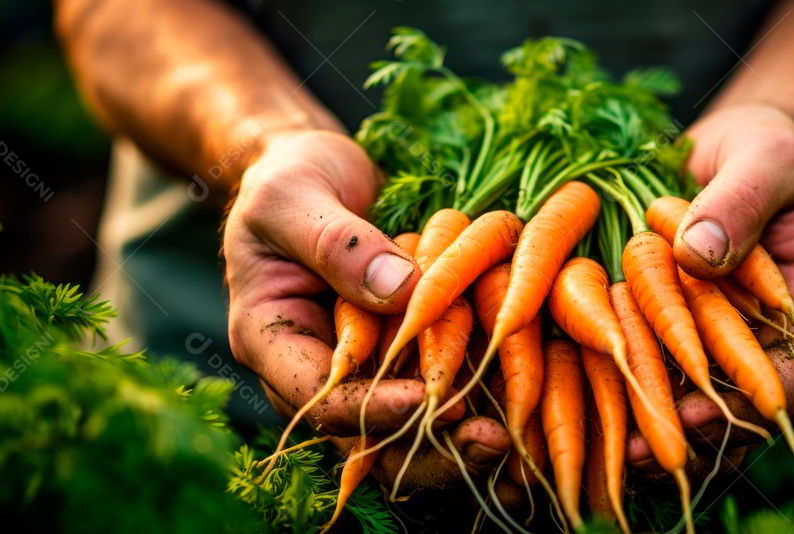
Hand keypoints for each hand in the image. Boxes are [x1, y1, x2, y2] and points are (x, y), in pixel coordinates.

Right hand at [222, 130, 509, 494]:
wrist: (314, 176)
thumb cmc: (290, 179)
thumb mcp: (296, 196)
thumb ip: (339, 244)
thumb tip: (400, 291)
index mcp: (270, 342)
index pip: (320, 398)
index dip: (374, 409)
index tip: (428, 400)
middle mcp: (316, 373)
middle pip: (367, 441)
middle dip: (428, 450)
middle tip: (489, 439)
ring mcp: (362, 373)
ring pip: (405, 437)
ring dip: (458, 446)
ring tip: (512, 442)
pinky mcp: (403, 362)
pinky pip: (436, 400)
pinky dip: (476, 414)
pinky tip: (522, 423)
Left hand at [627, 105, 793, 471]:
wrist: (730, 150)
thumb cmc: (765, 150)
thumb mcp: (765, 159)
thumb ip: (740, 202)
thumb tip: (697, 253)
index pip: (788, 374)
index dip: (748, 402)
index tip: (700, 410)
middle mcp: (760, 339)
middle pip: (732, 408)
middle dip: (689, 438)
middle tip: (642, 455)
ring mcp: (713, 341)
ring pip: (689, 405)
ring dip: (651, 433)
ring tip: (609, 456)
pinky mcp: (667, 332)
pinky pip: (650, 372)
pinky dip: (622, 396)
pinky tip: (582, 413)